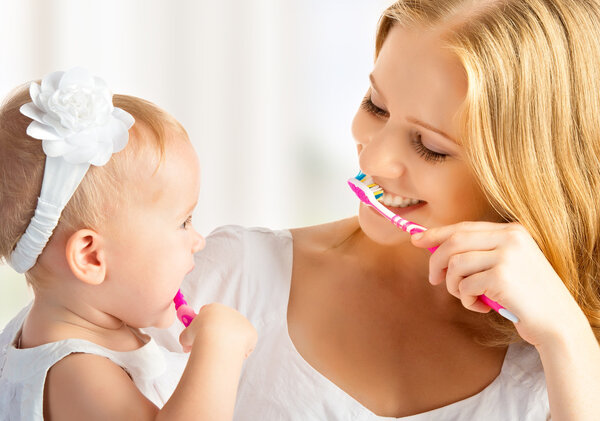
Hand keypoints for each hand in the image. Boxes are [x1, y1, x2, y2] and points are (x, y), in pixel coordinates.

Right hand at [179, 303, 256, 358]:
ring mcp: (242, 321)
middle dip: (218, 336)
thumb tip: (186, 346)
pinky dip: (240, 353)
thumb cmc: (199, 336)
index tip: (201, 337)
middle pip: (224, 325)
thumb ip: (186, 338)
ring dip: (229, 345)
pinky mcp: (251, 332)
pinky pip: (246, 345)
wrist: (217, 341)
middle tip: (211, 350)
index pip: (210, 315)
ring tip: (221, 355)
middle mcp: (230, 312)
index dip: (205, 326)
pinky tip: (231, 356)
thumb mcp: (186, 336)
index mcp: (214, 308)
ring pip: (235, 336)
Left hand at [411, 221, 585, 347]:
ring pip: (455, 264)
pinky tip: (481, 306)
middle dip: (436, 261)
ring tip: (467, 297)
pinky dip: (466, 300)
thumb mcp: (506, 265)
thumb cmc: (525, 296)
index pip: (464, 227)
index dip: (436, 233)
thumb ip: (478, 253)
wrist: (557, 321)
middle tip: (433, 279)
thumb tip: (433, 246)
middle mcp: (510, 238)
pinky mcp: (501, 277)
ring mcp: (507, 256)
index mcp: (512, 231)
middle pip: (454, 242)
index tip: (416, 239)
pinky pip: (465, 286)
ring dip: (453, 286)